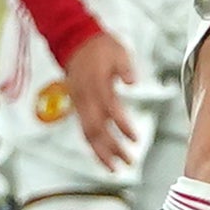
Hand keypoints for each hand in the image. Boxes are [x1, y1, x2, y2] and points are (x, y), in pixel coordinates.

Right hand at [61, 31, 140, 171]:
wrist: (74, 41)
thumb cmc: (100, 47)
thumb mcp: (118, 51)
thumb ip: (125, 68)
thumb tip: (133, 82)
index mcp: (97, 85)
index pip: (110, 110)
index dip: (122, 126)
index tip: (135, 139)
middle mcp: (86, 98)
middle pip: (96, 129)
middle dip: (111, 148)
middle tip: (128, 162)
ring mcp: (79, 103)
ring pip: (87, 134)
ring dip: (101, 153)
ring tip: (115, 168)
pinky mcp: (78, 106)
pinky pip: (83, 129)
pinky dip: (93, 145)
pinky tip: (103, 155)